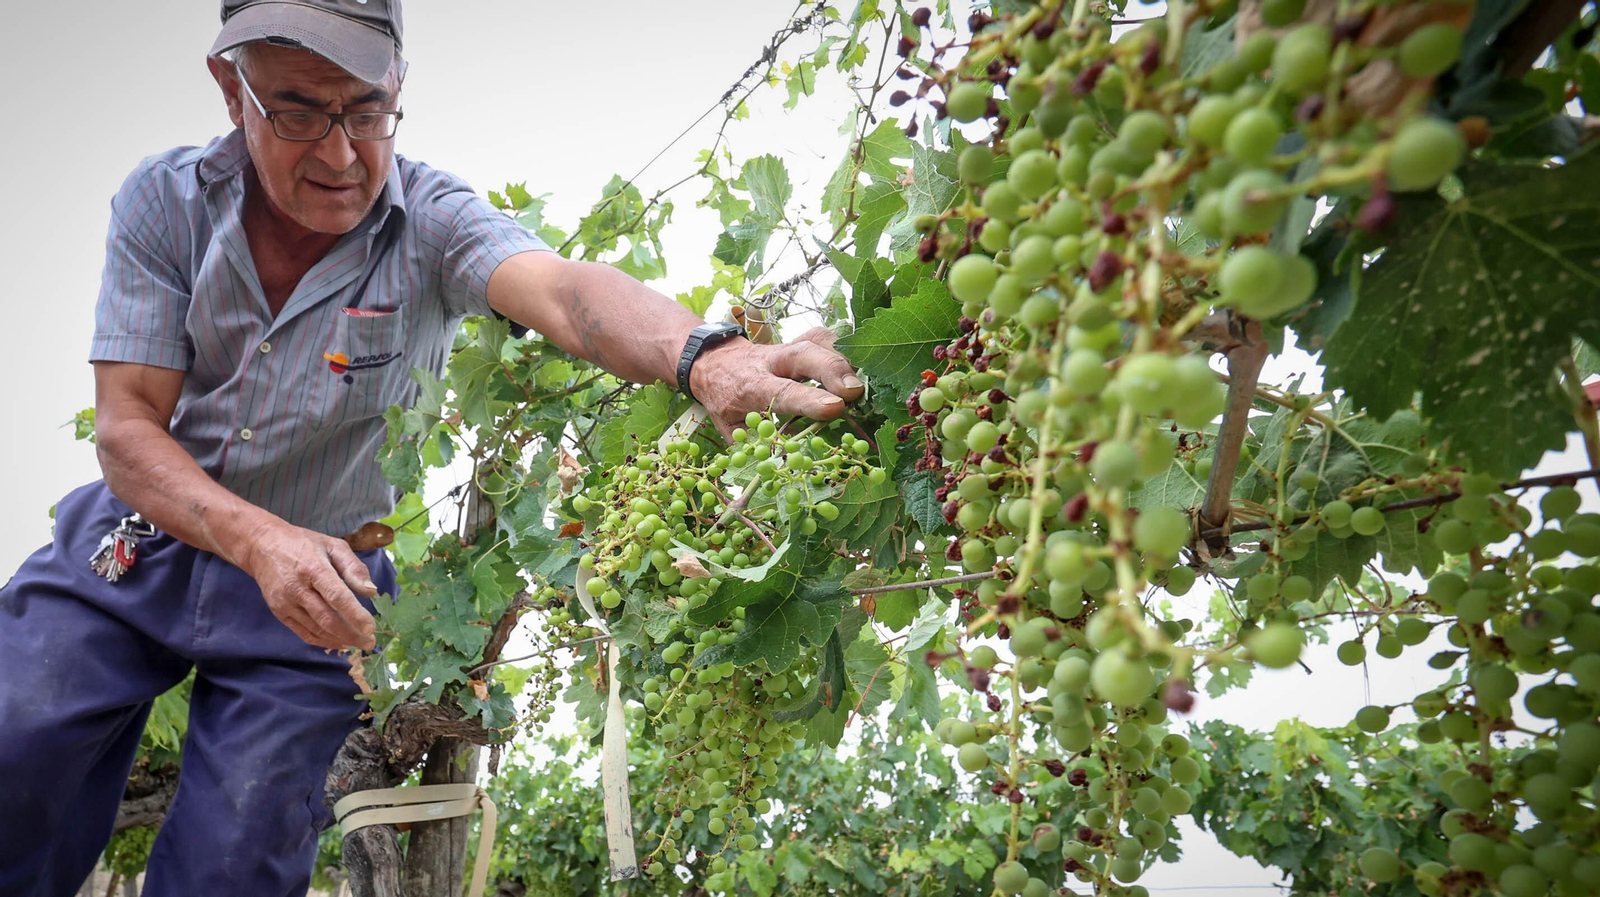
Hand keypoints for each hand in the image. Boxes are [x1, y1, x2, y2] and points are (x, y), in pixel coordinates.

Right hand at [240, 522, 378, 649]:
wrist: (262, 547)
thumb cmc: (304, 544)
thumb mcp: (333, 545)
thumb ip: (353, 567)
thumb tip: (371, 591)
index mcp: (313, 568)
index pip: (337, 596)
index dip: (354, 614)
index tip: (371, 627)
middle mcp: (297, 589)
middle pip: (326, 618)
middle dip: (351, 633)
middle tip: (370, 642)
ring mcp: (285, 603)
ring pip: (316, 629)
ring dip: (339, 640)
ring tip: (359, 643)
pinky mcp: (279, 613)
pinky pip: (303, 633)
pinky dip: (323, 641)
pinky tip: (339, 642)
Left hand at [688, 326, 866, 438]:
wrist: (714, 362)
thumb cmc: (726, 401)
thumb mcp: (730, 428)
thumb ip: (754, 448)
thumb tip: (781, 472)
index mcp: (751, 386)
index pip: (782, 392)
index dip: (809, 399)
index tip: (835, 407)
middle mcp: (771, 362)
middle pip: (805, 354)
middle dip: (833, 369)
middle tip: (856, 390)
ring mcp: (788, 346)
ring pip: (819, 342)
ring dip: (844, 359)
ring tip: (864, 383)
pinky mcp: (802, 339)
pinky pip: (826, 339)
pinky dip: (844, 351)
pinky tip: (858, 368)